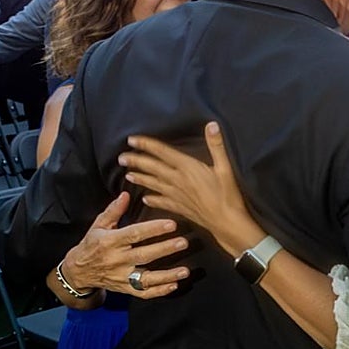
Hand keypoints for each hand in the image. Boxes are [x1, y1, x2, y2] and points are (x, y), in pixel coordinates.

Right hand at [59, 192, 189, 297]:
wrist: (78, 272)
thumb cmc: (91, 245)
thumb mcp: (98, 226)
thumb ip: (113, 211)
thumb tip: (126, 195)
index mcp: (110, 242)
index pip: (134, 234)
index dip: (153, 229)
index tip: (171, 224)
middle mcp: (116, 260)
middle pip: (144, 255)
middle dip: (165, 249)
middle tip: (183, 242)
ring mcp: (121, 277)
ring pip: (146, 278)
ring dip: (167, 275)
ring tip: (185, 271)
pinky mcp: (125, 289)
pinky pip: (143, 293)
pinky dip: (159, 291)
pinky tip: (174, 285)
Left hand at [121, 122, 265, 257]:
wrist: (226, 223)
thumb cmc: (227, 195)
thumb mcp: (225, 167)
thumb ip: (216, 145)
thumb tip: (211, 125)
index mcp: (188, 168)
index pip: (163, 152)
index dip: (146, 145)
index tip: (132, 140)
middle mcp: (178, 181)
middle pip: (153, 168)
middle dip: (136, 162)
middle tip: (121, 158)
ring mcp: (177, 195)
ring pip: (154, 185)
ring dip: (140, 179)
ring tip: (128, 175)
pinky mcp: (180, 208)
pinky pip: (163, 202)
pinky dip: (153, 200)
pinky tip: (146, 199)